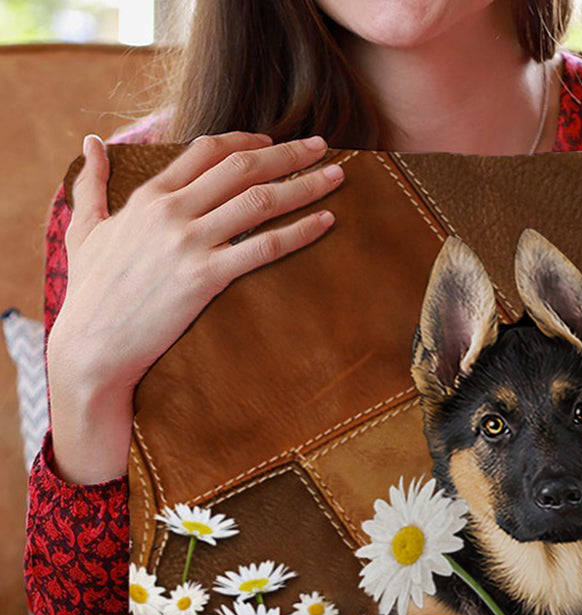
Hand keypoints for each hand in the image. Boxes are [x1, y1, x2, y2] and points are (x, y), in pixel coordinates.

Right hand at [47, 130, 344, 482]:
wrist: (92, 345)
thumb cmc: (90, 292)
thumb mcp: (84, 230)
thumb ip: (90, 184)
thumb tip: (91, 142)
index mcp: (149, 196)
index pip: (207, 150)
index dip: (247, 141)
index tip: (273, 141)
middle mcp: (172, 212)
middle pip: (242, 167)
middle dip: (288, 152)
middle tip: (322, 145)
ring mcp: (190, 243)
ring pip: (260, 200)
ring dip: (304, 184)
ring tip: (337, 176)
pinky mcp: (206, 277)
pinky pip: (264, 247)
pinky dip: (300, 231)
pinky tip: (326, 221)